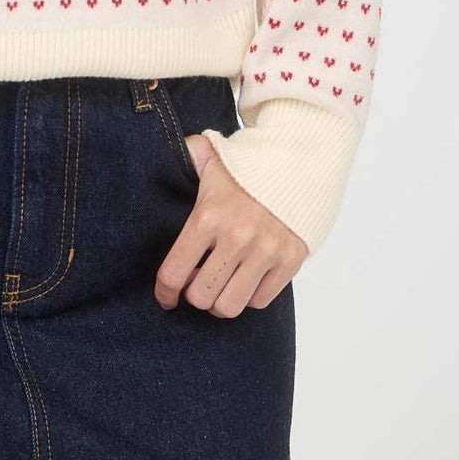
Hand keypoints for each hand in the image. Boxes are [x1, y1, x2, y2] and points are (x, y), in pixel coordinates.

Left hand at [155, 134, 308, 315]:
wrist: (297, 164)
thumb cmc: (247, 167)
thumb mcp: (209, 155)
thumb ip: (184, 155)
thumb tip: (160, 152)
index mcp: (209, 216)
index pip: (174, 273)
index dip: (164, 292)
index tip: (165, 297)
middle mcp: (237, 238)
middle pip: (201, 296)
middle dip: (193, 295)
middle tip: (195, 283)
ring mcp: (265, 252)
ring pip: (230, 306)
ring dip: (219, 302)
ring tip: (219, 286)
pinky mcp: (289, 262)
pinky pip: (260, 301)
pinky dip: (248, 297)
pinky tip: (243, 280)